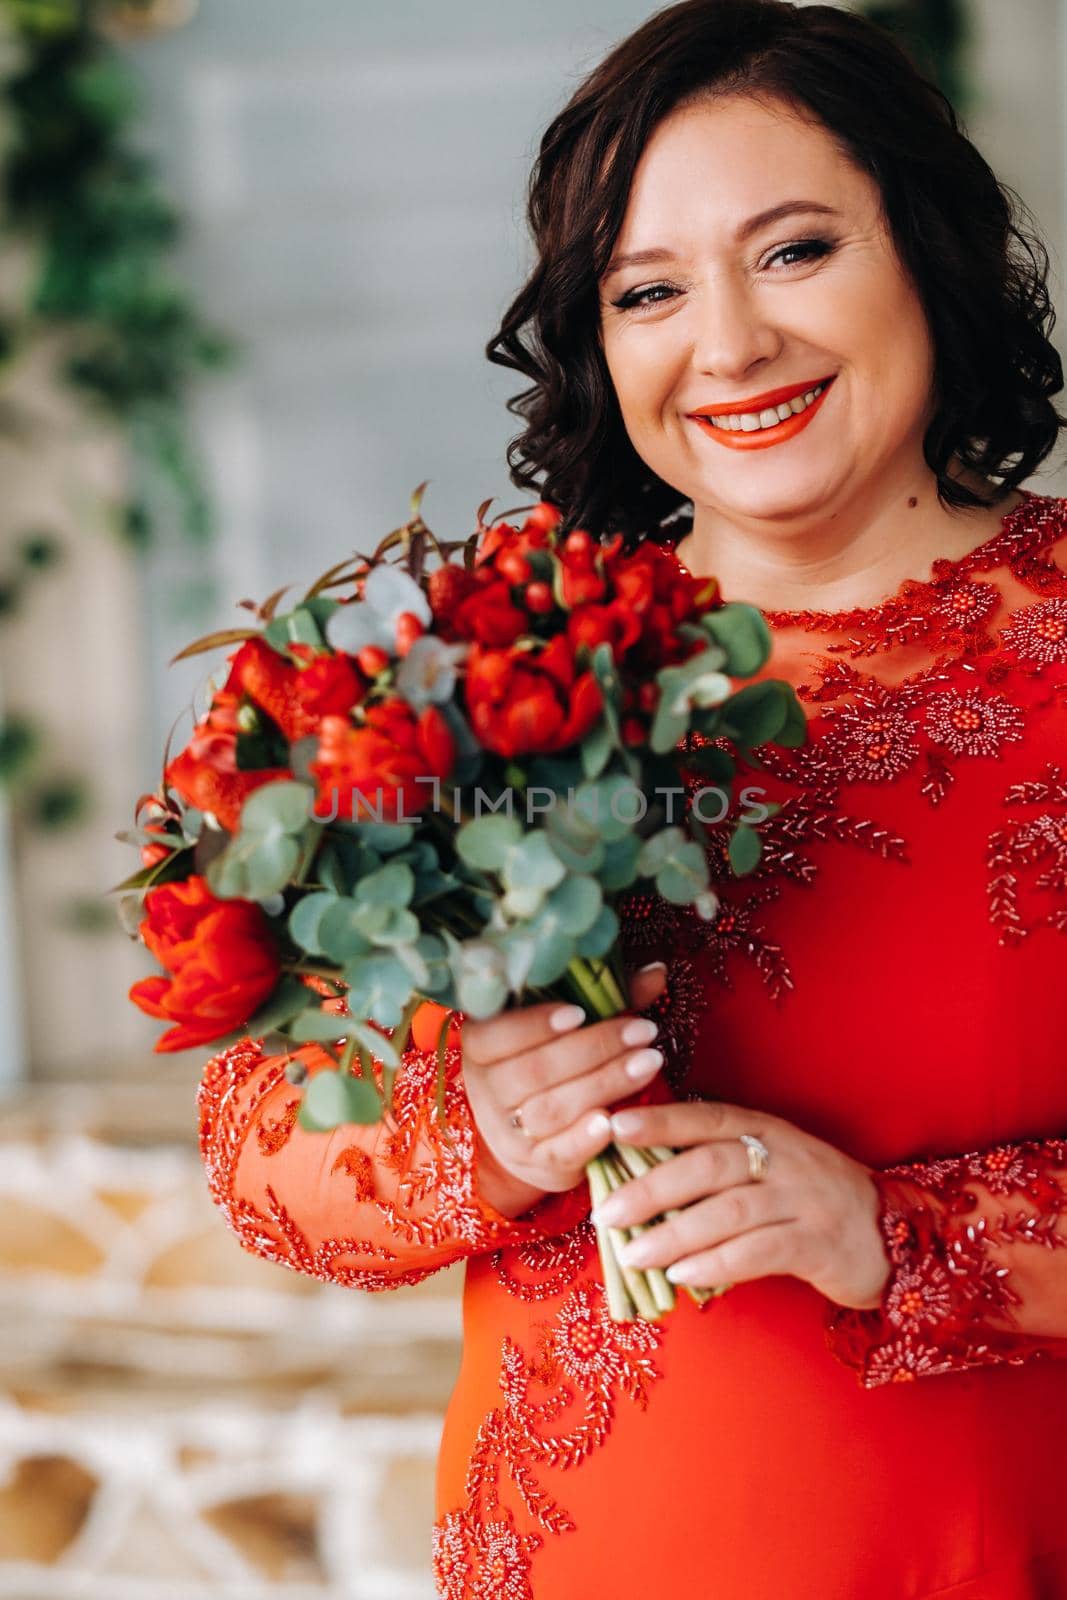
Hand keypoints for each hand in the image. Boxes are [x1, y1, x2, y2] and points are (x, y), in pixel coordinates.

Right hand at [460, 963, 668, 1218]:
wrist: (530, 1133)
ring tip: (649, 1063)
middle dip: (594, 1049)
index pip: (499, 1033)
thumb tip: (657, 974)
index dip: (536, 1023)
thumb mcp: (570, 1027)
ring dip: (603, 1084)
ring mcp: (507, 1132)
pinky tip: (613, 1122)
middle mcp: (486, 1090)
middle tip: (643, 1031)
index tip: (581, 1012)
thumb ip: (608, 1001)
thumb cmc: (553, 1062)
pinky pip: (557, 1153)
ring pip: (550, 1109)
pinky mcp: (533, 1164)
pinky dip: (584, 1139)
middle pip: (535, 1070)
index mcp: (482, 1046)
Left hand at [590, 1099, 891, 1310]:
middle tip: (608, 1211)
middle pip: (710, 1164)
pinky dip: (716, 1262)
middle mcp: (784, 1157)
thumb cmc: (812, 1201)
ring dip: (675, 1232)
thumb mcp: (770, 1167)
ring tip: (633, 1252)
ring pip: (729, 1210)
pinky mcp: (819, 1242)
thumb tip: (642, 1175)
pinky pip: (759, 1250)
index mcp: (766, 1131)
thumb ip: (718, 1165)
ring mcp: (805, 1198)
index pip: (706, 1119)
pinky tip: (682, 1274)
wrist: (891, 1237)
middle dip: (653, 1187)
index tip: (613, 1127)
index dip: (660, 1121)